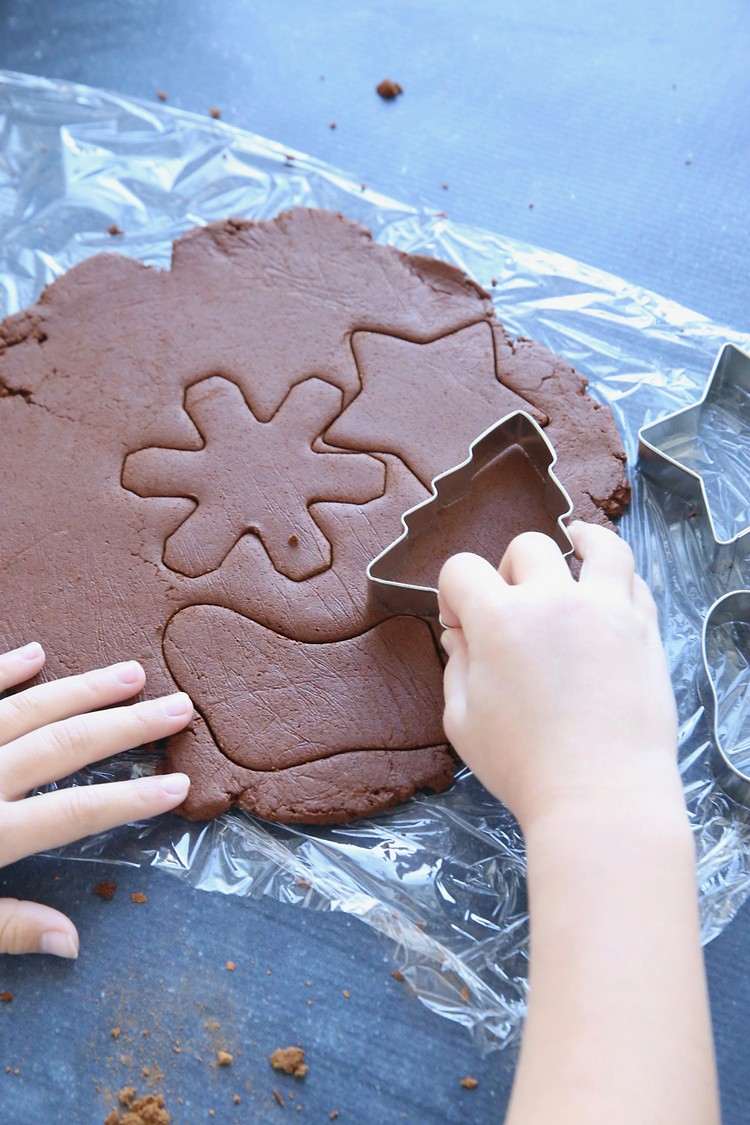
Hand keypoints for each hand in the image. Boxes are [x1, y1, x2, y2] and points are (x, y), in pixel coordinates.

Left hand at [0, 643, 192, 957]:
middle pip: (62, 747)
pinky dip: (1, 672)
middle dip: (124, 727)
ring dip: (80, 689)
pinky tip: (33, 653)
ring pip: (25, 709)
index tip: (178, 783)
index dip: (129, 800)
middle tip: (177, 704)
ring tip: (129, 673)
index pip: (72, 813)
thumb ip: (3, 927)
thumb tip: (73, 942)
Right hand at [438, 521, 679, 830]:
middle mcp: (553, 601)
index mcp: (500, 620)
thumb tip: (459, 635)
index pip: (462, 569)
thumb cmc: (522, 767)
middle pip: (528, 547)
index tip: (458, 623)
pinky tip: (606, 593)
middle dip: (508, 571)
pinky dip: (617, 579)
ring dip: (579, 544)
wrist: (601, 796)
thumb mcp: (461, 721)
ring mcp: (606, 610)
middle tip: (513, 609)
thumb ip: (455, 667)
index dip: (452, 592)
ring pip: (599, 544)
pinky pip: (635, 580)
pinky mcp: (644, 630)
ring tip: (574, 552)